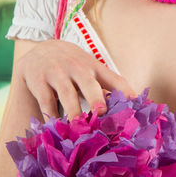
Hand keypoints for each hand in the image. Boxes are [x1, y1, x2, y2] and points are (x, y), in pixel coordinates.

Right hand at [14, 40, 132, 119]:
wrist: (39, 51)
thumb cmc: (72, 69)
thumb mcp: (90, 73)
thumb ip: (107, 90)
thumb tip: (131, 114)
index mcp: (95, 68)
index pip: (115, 79)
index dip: (127, 93)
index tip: (136, 109)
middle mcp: (77, 68)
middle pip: (88, 82)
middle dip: (95, 96)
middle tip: (101, 111)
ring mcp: (57, 72)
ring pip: (66, 92)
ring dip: (72, 109)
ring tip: (77, 124)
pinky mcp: (38, 79)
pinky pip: (45, 99)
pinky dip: (50, 114)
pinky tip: (54, 126)